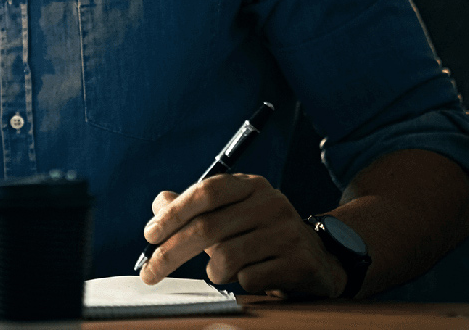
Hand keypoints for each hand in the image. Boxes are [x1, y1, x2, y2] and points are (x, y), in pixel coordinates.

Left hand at [139, 173, 344, 298]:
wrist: (319, 258)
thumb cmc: (264, 234)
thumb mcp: (232, 214)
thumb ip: (196, 208)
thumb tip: (159, 201)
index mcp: (251, 186)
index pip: (206, 192)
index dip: (174, 213)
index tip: (149, 235)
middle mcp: (271, 203)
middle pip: (208, 228)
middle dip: (171, 253)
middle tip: (150, 273)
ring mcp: (286, 232)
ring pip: (225, 258)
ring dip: (215, 271)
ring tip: (225, 270)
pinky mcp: (297, 262)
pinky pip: (248, 279)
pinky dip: (242, 282)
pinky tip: (256, 275)